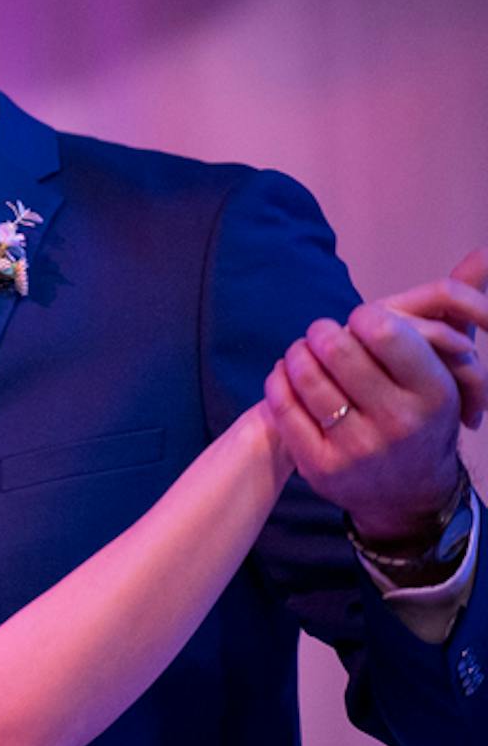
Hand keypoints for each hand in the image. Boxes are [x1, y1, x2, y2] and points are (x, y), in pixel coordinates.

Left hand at [263, 249, 486, 545]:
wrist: (409, 493)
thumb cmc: (425, 413)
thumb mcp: (452, 368)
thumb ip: (460, 310)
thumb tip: (482, 253)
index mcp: (434, 394)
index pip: (384, 332)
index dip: (364, 317)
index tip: (361, 319)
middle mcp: (398, 423)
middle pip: (336, 349)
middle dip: (323, 332)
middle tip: (324, 333)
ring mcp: (357, 449)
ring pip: (304, 376)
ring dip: (297, 354)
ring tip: (305, 351)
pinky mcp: (320, 467)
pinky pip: (281, 407)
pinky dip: (278, 382)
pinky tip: (287, 375)